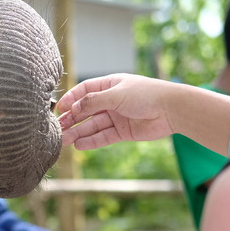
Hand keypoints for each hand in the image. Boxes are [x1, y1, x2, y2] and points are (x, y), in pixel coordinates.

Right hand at [56, 73, 173, 149]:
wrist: (171, 110)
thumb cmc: (146, 94)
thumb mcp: (116, 94)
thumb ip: (93, 102)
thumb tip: (74, 108)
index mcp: (110, 85)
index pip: (84, 91)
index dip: (71, 99)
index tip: (59, 109)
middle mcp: (112, 101)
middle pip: (86, 110)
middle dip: (72, 119)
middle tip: (58, 128)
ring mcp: (117, 117)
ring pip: (93, 125)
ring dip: (78, 132)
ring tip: (63, 140)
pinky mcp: (123, 131)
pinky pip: (104, 136)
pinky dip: (92, 141)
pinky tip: (79, 144)